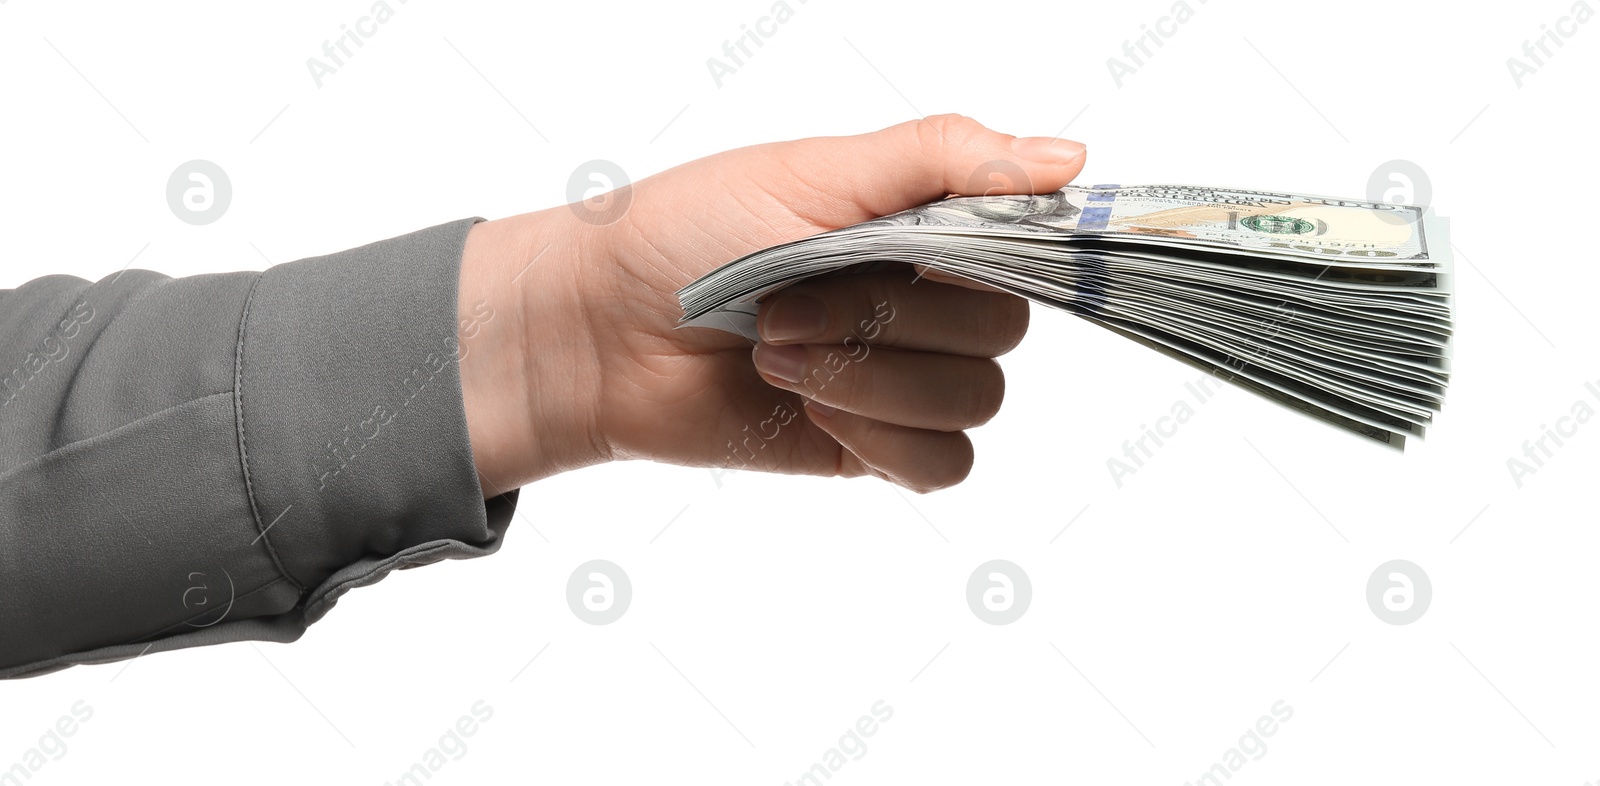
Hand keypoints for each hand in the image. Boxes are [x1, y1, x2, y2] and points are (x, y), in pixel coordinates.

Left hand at [458, 115, 1086, 494]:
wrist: (599, 333)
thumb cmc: (684, 234)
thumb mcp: (812, 172)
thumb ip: (940, 161)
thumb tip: (1067, 158)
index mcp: (921, 225)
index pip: (1027, 243)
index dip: (1009, 253)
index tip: (945, 258)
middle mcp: (925, 301)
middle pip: (1002, 330)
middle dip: (892, 317)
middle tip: (788, 303)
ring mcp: (902, 377)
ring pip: (975, 399)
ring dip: (874, 378)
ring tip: (779, 355)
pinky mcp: (874, 445)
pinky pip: (944, 463)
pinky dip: (883, 437)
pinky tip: (811, 410)